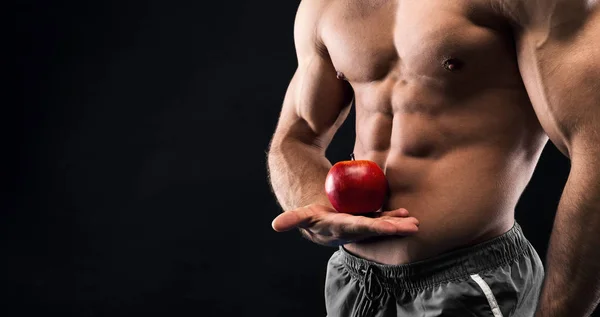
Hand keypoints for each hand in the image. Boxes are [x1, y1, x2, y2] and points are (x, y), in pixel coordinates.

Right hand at [271, 203, 419, 245]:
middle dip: (394, 229)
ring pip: (383, 225)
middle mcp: (355, 231)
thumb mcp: (303, 216)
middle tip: (413, 226)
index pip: (359, 228)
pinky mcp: (367, 221)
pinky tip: (407, 214)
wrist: (320, 223)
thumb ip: (292, 220)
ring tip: (416, 223)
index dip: (375, 228)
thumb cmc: (312, 215)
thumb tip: (275, 226)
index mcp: (340, 229)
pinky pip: (382, 219)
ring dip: (399, 225)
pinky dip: (395, 217)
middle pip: (377, 229)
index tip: (391, 228)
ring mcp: (363, 227)